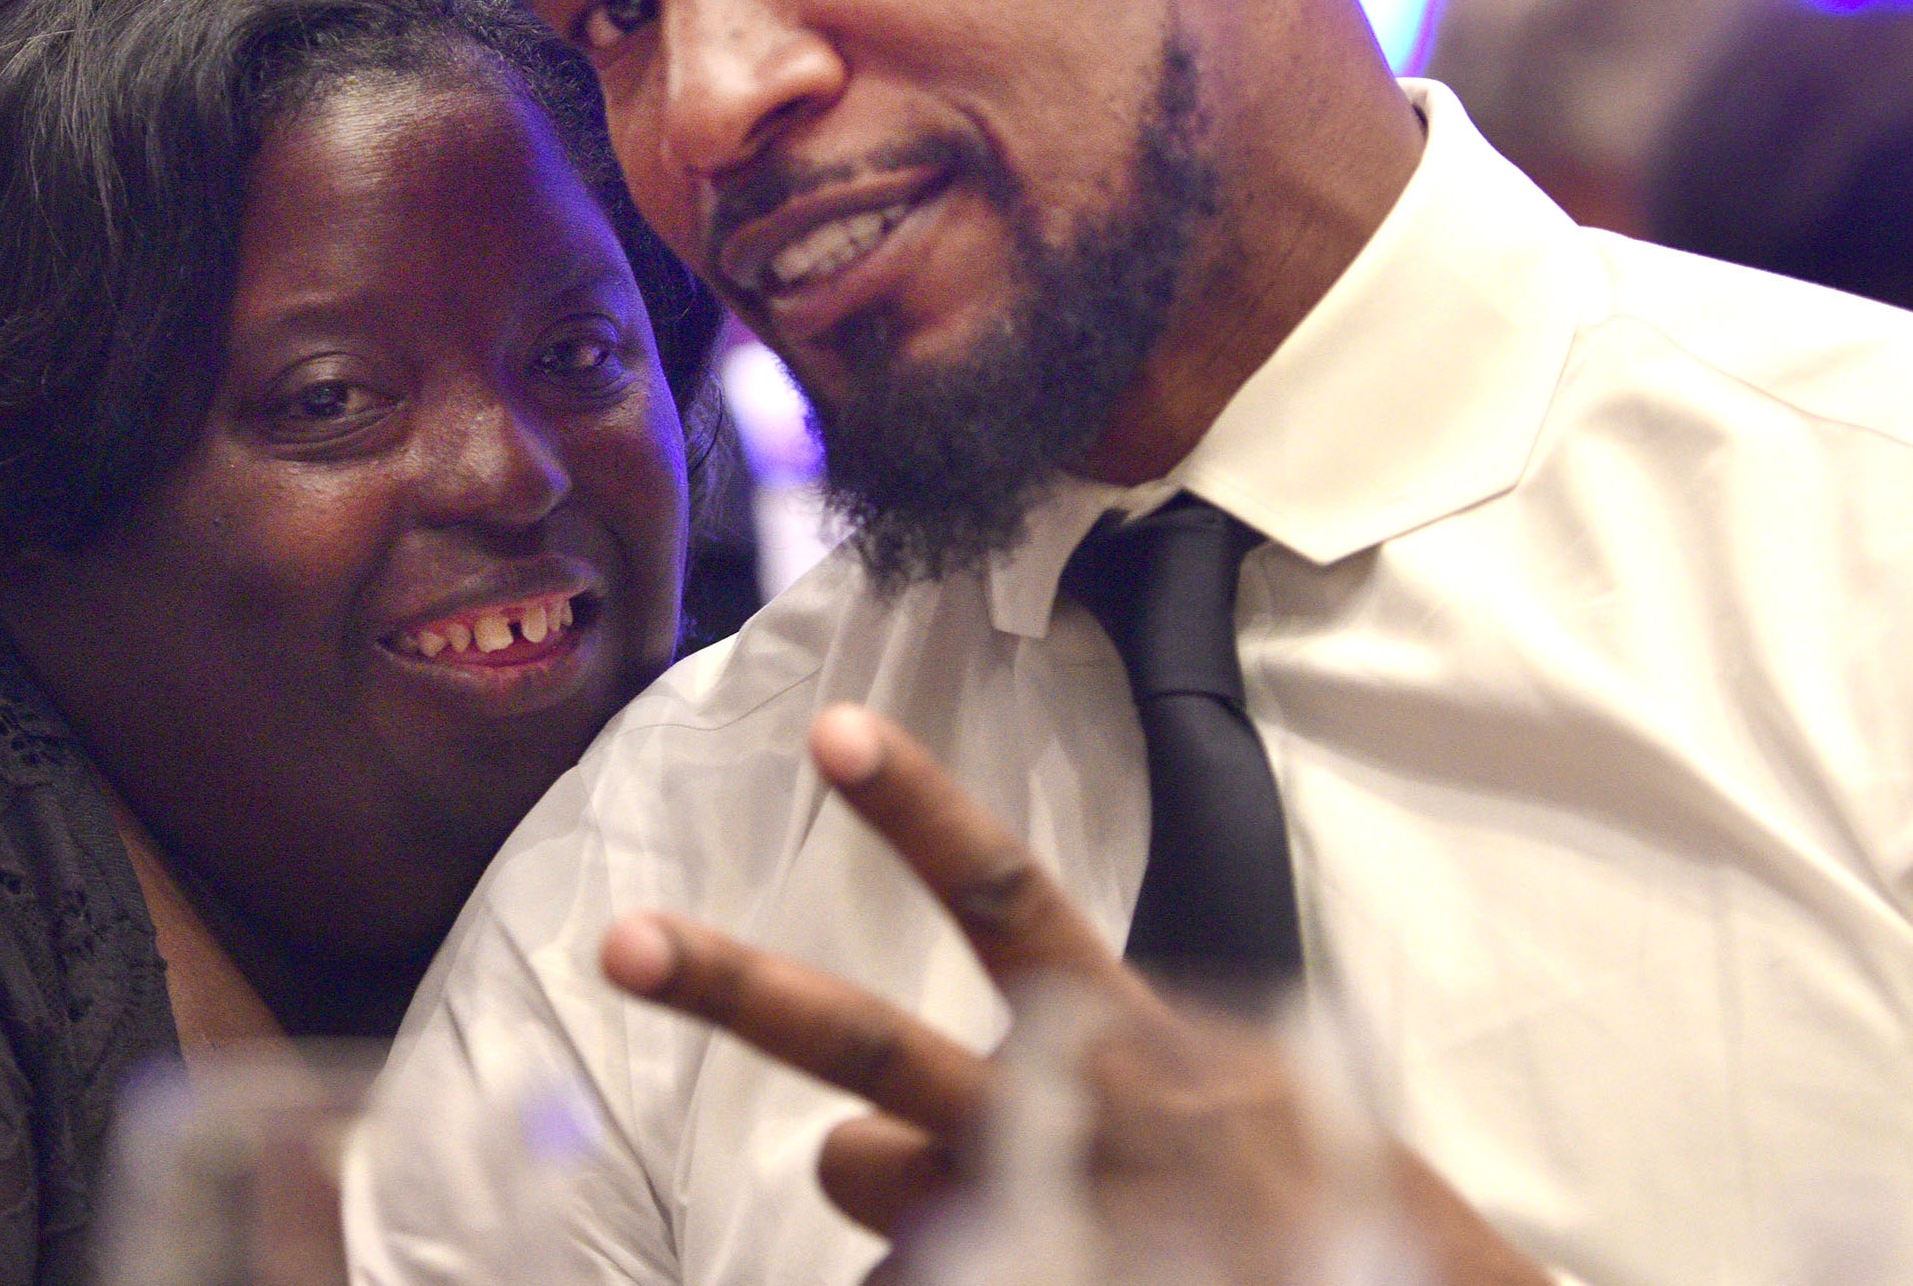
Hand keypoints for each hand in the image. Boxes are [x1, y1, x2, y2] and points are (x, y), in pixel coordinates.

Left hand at [598, 704, 1545, 1285]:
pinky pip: (925, 1278)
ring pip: (883, 1192)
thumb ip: (1053, 1084)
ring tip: (1005, 1218)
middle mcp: (1091, 1115)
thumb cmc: (1334, 1212)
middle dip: (741, 989)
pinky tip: (1005, 1258)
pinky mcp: (1077, 1279)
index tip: (831, 730)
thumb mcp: (1228, 1101)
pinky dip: (930, 1273)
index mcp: (1145, 1035)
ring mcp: (1072, 1219)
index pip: (1007, 897)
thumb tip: (842, 1141)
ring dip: (901, 1203)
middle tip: (626, 938)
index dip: (915, 809)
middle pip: (883, 1046)